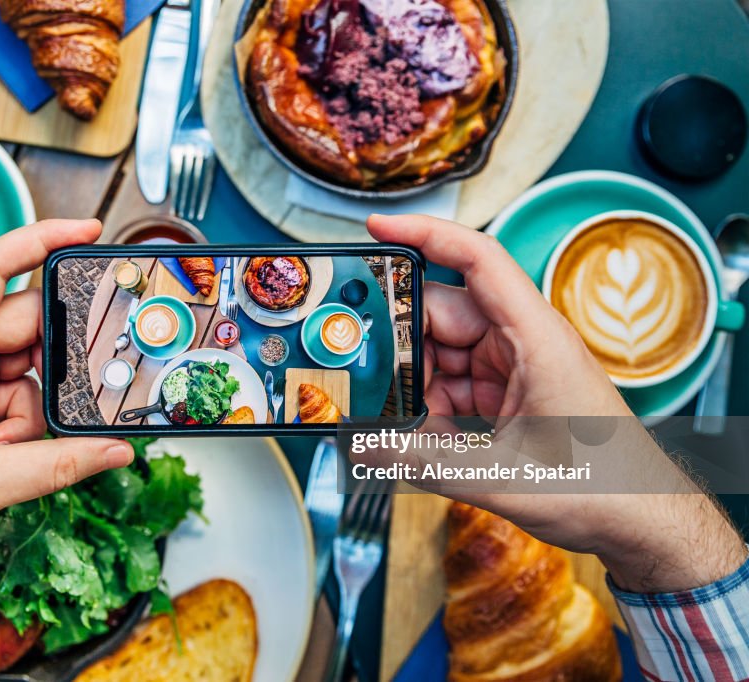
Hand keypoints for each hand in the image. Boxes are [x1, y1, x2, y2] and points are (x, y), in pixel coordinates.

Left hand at [0, 220, 132, 611]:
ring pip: (23, 368)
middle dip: (53, 361)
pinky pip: (12, 397)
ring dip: (32, 409)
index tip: (87, 230)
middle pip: (21, 326)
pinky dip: (20, 425)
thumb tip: (114, 451)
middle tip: (80, 389)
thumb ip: (58, 465)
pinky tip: (4, 455)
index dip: (41, 240)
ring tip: (10, 449)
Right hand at [368, 214, 745, 591]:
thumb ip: (423, 462)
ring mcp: (513, 367)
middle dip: (400, 339)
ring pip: (442, 352)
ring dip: (416, 383)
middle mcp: (523, 342)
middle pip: (443, 312)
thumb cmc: (602, 486)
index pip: (477, 259)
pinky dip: (431, 407)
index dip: (426, 234)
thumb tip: (364, 447)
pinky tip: (420, 436)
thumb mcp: (499, 477)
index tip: (381, 225)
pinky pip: (454, 383)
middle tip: (361, 366)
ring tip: (393, 420)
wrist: (640, 519)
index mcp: (535, 337)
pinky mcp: (507, 393)